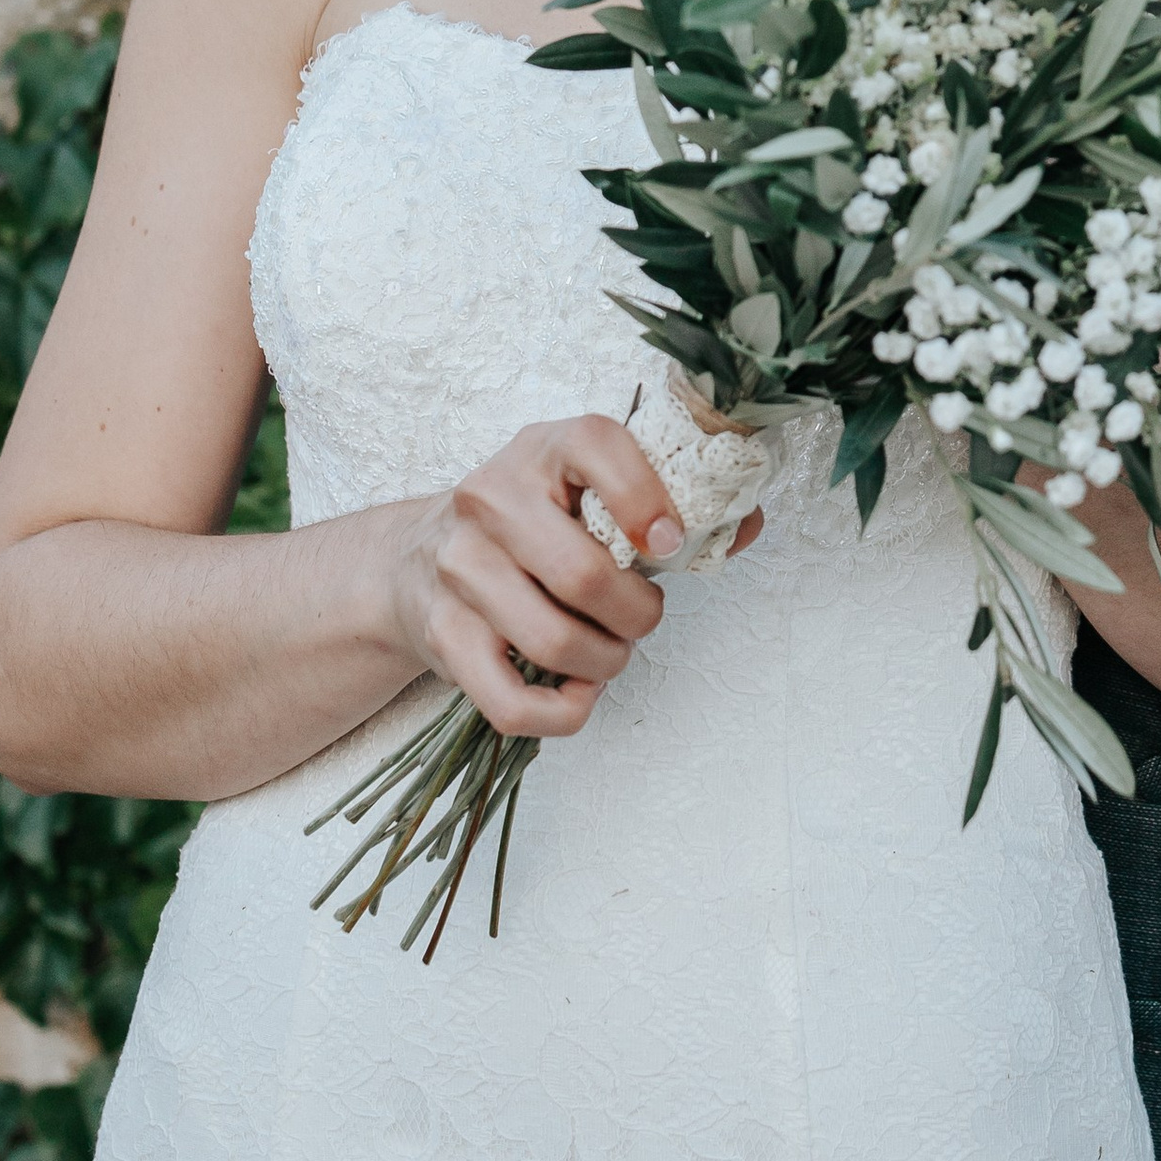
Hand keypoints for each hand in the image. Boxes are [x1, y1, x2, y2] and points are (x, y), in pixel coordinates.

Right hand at [381, 414, 720, 738]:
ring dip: (607, 662)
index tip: (672, 542)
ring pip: (554, 643)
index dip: (649, 500)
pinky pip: (512, 703)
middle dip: (638, 613)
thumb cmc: (532, 524)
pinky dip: (563, 712)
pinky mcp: (444, 636)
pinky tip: (579, 689)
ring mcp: (459, 570)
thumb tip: (745, 525)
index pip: (598, 447)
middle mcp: (490, 500)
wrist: (416, 556)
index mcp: (542, 449)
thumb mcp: (588, 488)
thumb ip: (671, 502)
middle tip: (644, 615)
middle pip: (584, 575)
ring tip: (612, 650)